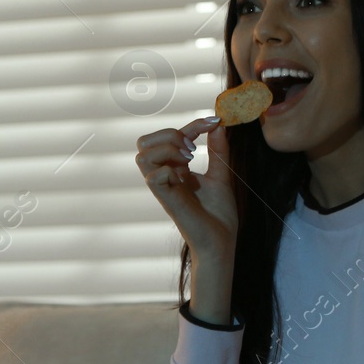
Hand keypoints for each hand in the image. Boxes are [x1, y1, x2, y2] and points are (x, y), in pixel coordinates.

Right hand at [135, 116, 236, 261]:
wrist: (222, 240)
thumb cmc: (218, 214)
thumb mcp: (221, 174)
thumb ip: (218, 150)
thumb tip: (217, 125)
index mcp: (174, 169)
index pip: (168, 136)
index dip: (191, 124)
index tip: (214, 122)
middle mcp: (164, 176)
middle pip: (144, 142)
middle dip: (169, 134)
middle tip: (193, 149)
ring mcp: (163, 188)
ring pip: (142, 155)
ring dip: (168, 149)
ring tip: (189, 160)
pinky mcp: (167, 200)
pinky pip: (152, 176)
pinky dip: (168, 169)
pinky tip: (184, 176)